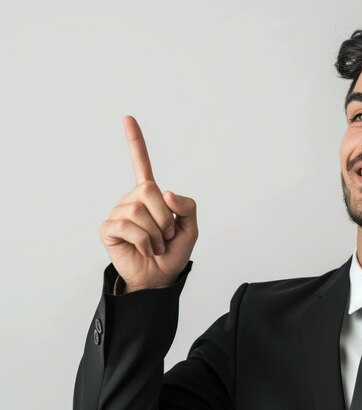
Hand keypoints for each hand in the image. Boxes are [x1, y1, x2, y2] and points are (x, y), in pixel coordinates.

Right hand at [99, 116, 198, 292]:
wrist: (160, 277)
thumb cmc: (173, 251)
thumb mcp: (191, 227)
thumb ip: (187, 206)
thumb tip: (165, 192)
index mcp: (151, 195)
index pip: (142, 164)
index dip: (135, 142)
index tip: (128, 118)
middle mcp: (132, 199)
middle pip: (150, 190)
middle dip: (165, 217)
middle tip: (166, 235)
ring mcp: (118, 213)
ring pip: (140, 212)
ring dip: (157, 234)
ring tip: (155, 245)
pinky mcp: (108, 228)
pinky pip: (130, 227)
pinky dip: (146, 243)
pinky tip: (145, 250)